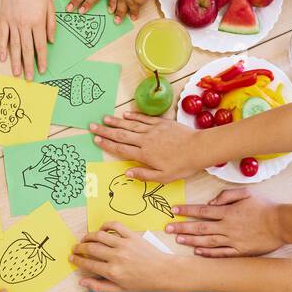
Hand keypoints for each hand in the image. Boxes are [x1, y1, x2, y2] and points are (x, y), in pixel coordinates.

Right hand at [0, 0, 55, 80]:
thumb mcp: (50, 5)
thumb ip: (51, 24)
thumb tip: (51, 41)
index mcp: (38, 21)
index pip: (40, 46)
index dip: (41, 59)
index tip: (42, 70)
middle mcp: (24, 24)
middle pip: (26, 49)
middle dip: (28, 65)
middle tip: (29, 79)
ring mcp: (12, 22)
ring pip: (13, 46)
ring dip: (15, 61)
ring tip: (16, 74)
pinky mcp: (3, 18)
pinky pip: (2, 36)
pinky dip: (2, 48)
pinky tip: (3, 58)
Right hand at [71, 224, 183, 291]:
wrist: (163, 273)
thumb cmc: (143, 284)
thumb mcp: (121, 290)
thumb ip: (100, 286)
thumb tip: (82, 282)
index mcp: (113, 272)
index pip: (88, 263)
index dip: (77, 260)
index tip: (72, 258)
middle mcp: (116, 256)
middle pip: (91, 248)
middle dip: (79, 247)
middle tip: (75, 248)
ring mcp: (124, 244)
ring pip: (99, 235)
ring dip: (88, 236)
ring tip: (84, 239)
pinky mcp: (132, 235)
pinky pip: (115, 226)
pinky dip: (105, 225)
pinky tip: (101, 229)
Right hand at [89, 112, 215, 182]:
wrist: (198, 149)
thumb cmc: (182, 166)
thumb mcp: (163, 177)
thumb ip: (144, 174)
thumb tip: (127, 173)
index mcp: (144, 155)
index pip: (121, 149)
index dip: (107, 144)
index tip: (97, 140)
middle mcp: (145, 140)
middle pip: (121, 135)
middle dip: (106, 131)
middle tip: (92, 126)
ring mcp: (153, 130)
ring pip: (130, 125)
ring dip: (116, 121)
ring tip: (104, 118)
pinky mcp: (161, 123)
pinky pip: (144, 118)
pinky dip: (134, 116)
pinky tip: (126, 114)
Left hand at [168, 188, 284, 256]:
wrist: (282, 224)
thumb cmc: (265, 207)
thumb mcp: (246, 193)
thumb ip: (227, 195)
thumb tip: (211, 201)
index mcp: (228, 212)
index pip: (202, 211)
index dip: (186, 210)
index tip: (174, 211)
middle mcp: (227, 227)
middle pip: (200, 228)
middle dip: (182, 228)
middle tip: (167, 228)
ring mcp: (233, 241)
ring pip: (207, 242)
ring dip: (191, 241)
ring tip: (178, 240)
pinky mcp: (240, 251)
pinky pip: (221, 254)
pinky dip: (208, 254)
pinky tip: (197, 253)